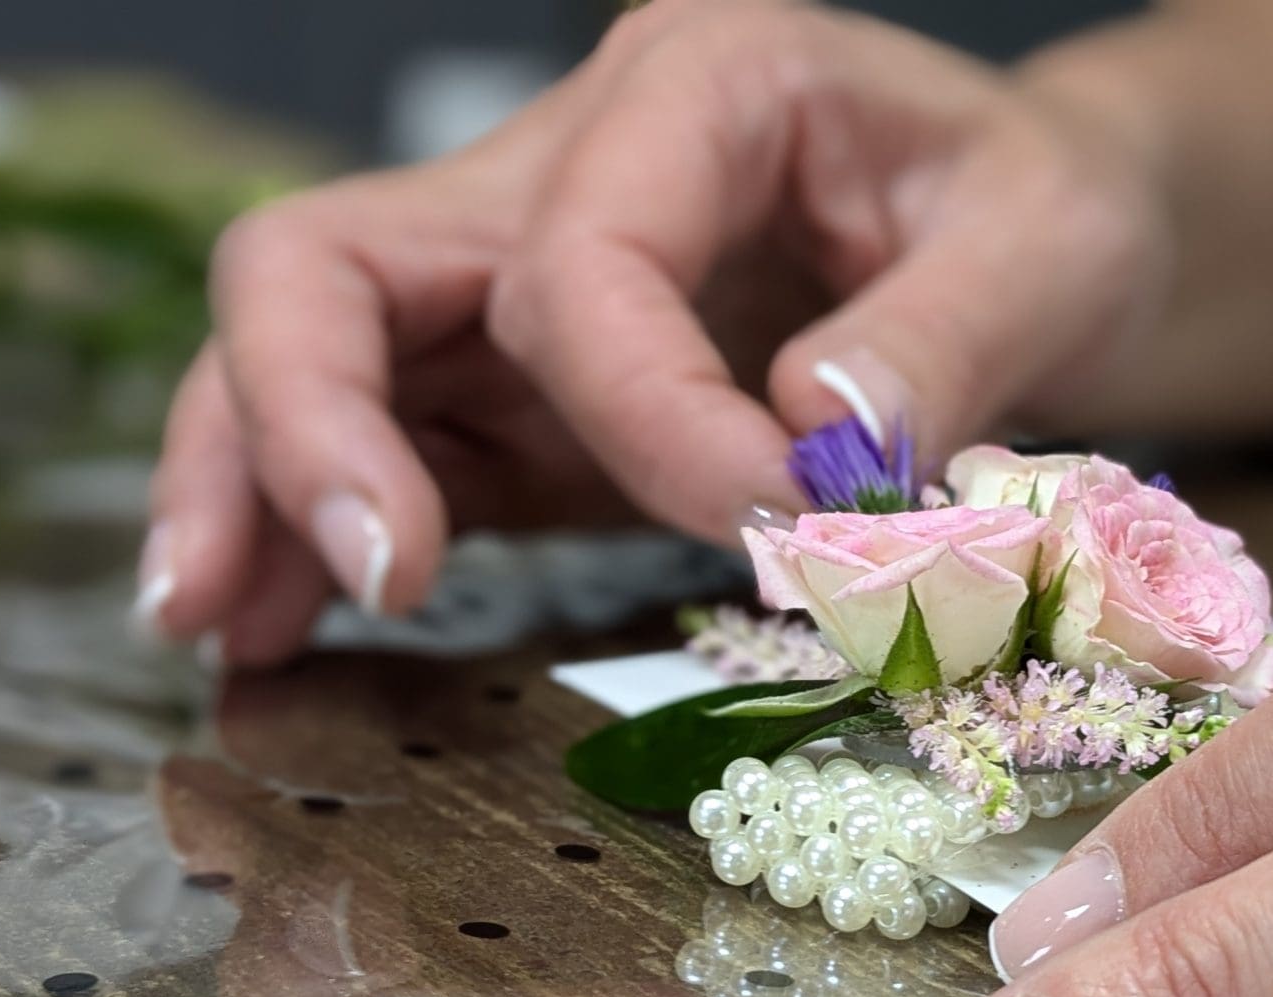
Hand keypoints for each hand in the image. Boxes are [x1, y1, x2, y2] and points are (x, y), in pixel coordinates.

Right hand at [137, 0, 1167, 665]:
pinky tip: (276, 636)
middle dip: (306, 420)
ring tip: (218, 634)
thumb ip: (946, 338)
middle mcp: (567, 169)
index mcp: (694, 84)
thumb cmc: (1044, 211)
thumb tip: (810, 447)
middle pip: (332, 260)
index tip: (768, 526)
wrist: (1039, 236)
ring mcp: (520, 284)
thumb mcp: (1054, 244)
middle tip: (364, 578)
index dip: (649, 413)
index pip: (580, 258)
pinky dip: (322, 536)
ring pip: (310, 354)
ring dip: (252, 488)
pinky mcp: (525, 398)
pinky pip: (387, 449)